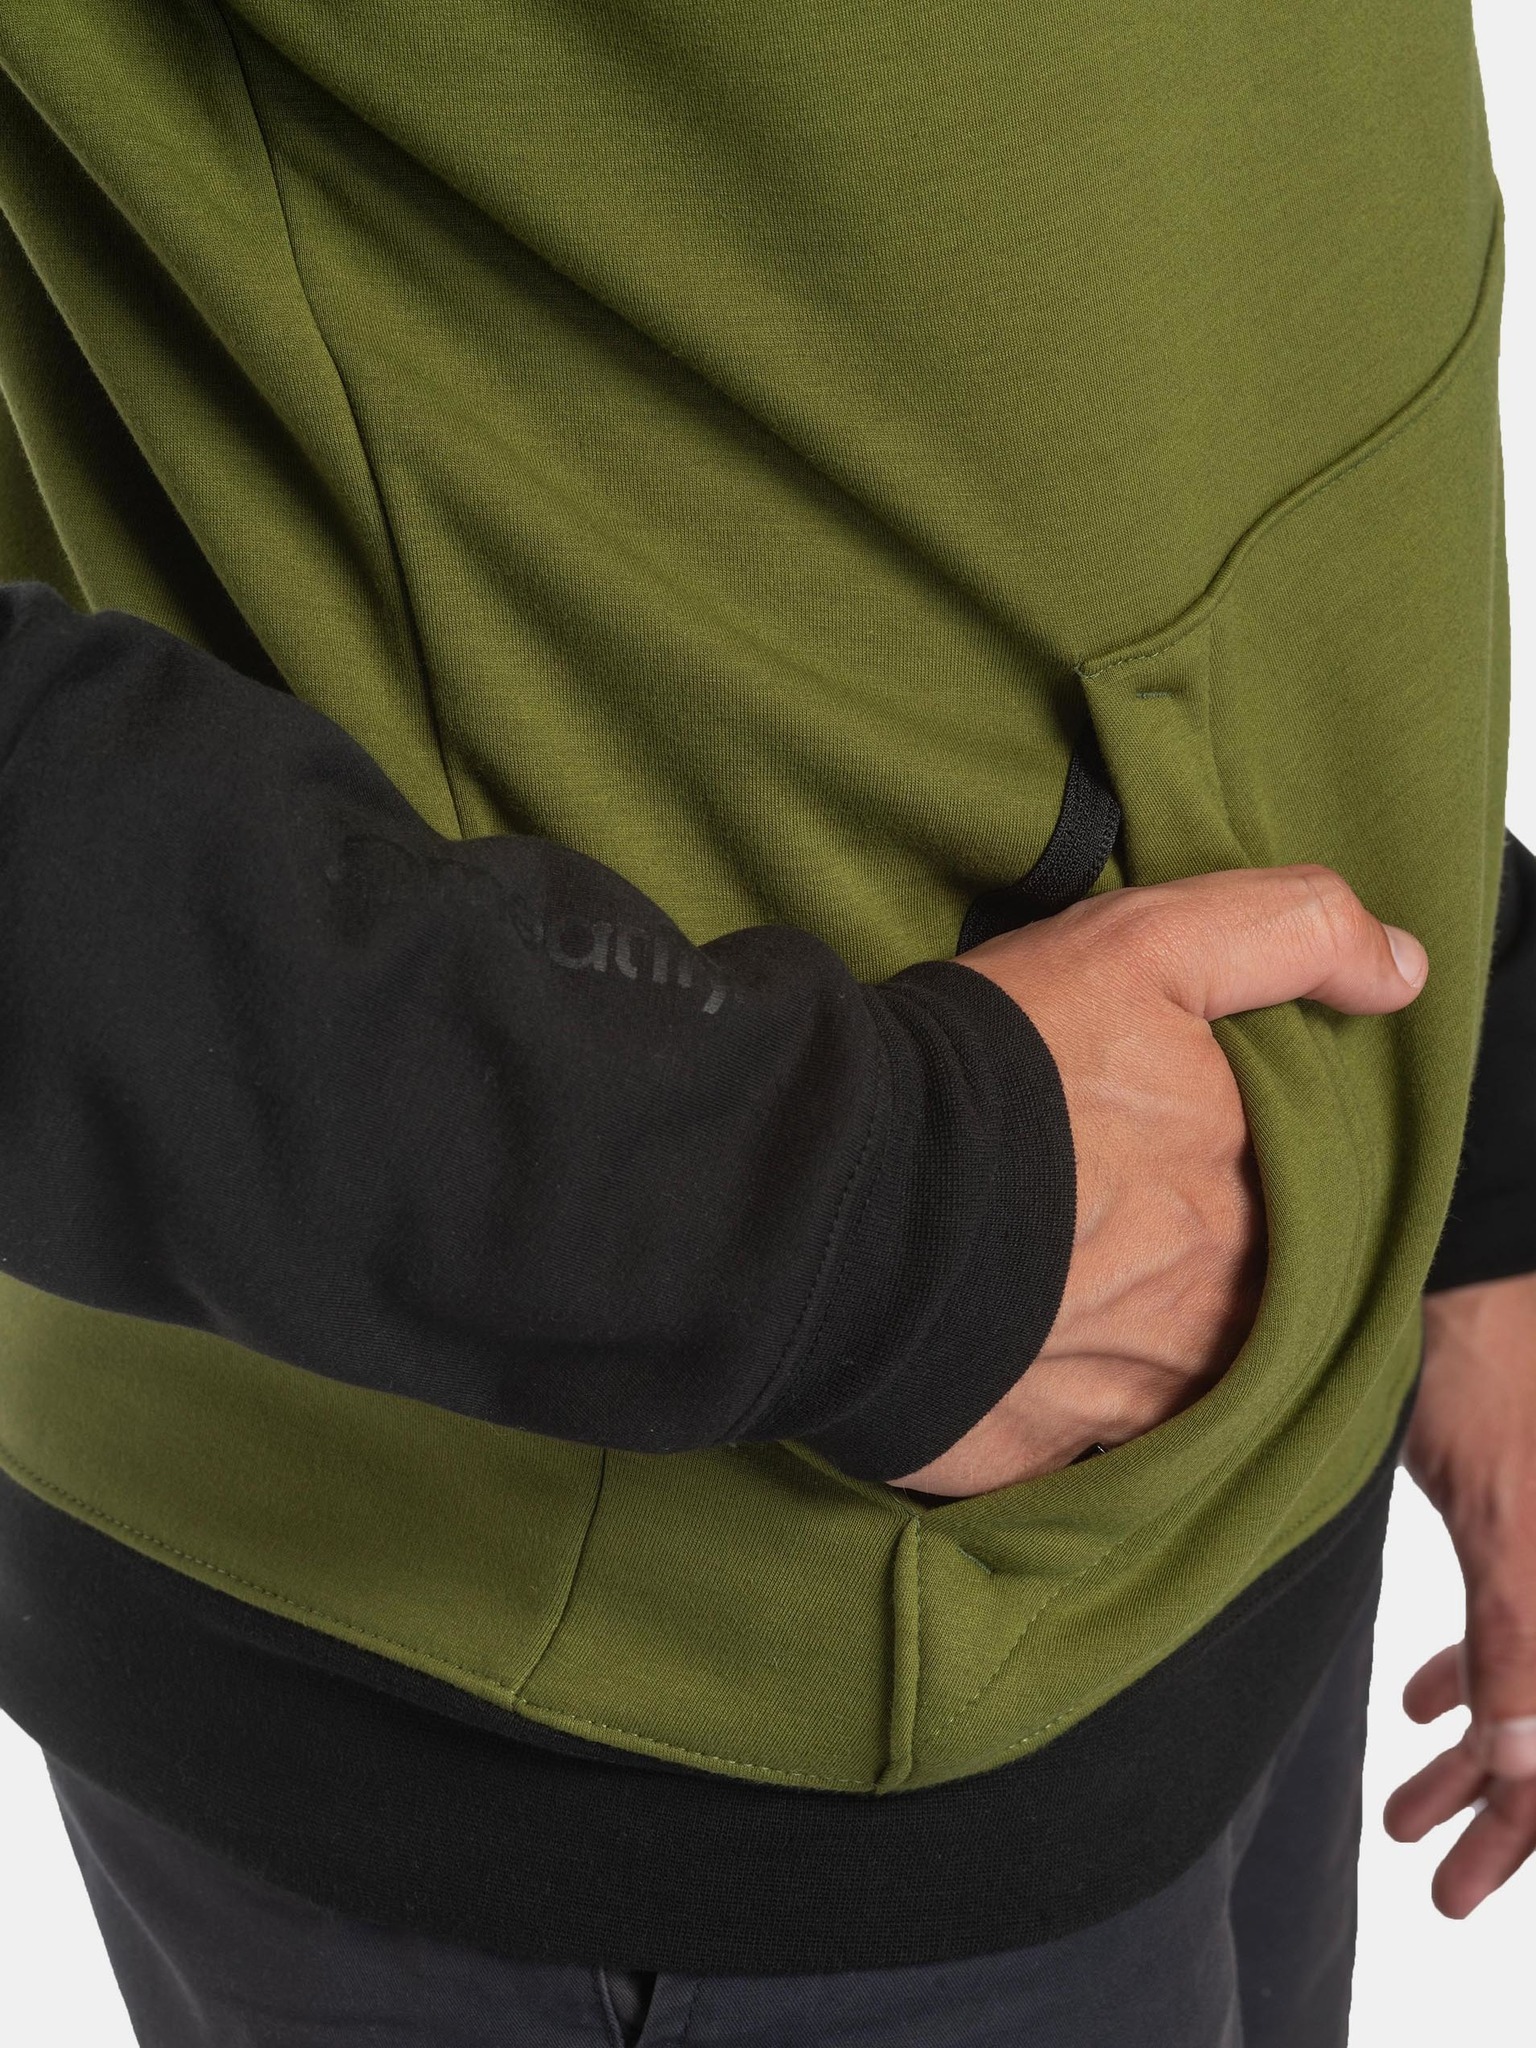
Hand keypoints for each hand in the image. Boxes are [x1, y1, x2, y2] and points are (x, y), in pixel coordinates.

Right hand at [889, 865, 1428, 1497]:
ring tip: (1053, 1278)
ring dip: (1124, 1340)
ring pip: (1159, 1380)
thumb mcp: (1149, 946)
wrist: (841, 1176)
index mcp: (1253, 1210)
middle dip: (1181, 1266)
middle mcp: (1208, 1322)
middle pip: (1230, 1304)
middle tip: (1100, 1210)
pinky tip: (1010, 1344)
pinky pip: (1067, 1444)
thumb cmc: (999, 1061)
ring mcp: (1122, 1404)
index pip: (1291, 1212)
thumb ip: (1290, 938)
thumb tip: (1400, 976)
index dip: (1235, 1175)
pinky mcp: (1032, 1457)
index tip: (1166, 1144)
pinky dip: (1049, 1403)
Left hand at [1385, 1270, 1535, 1914]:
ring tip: (1406, 1807)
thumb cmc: (1492, 1377)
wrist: (1468, 1266)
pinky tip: (1418, 1705)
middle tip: (1437, 1875)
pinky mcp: (1529, 1523)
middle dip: (1503, 1806)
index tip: (1471, 1887)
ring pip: (1533, 1678)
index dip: (1533, 1827)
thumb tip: (1532, 1773)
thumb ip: (1525, 1645)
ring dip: (1477, 1748)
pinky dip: (1472, 1671)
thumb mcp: (1514, 1526)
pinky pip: (1518, 1620)